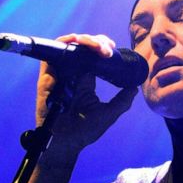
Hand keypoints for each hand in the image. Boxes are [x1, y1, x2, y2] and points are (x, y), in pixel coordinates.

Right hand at [36, 33, 137, 160]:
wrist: (66, 143)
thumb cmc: (85, 131)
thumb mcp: (109, 114)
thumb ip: (123, 100)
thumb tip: (134, 86)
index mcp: (86, 80)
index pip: (93, 56)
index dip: (103, 47)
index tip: (113, 49)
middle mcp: (72, 74)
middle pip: (83, 47)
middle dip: (97, 41)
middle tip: (107, 49)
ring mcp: (60, 73)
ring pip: (70, 46)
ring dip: (84, 40)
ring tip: (98, 47)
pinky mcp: (47, 76)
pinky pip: (52, 53)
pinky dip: (65, 43)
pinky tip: (78, 43)